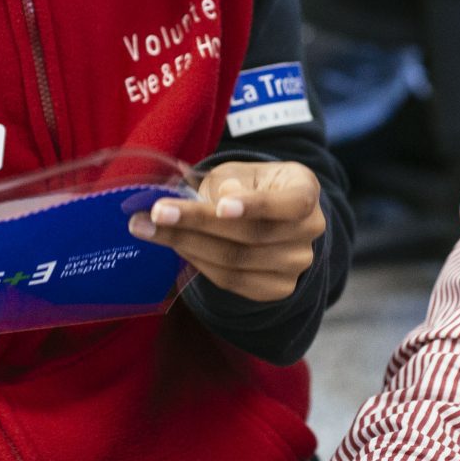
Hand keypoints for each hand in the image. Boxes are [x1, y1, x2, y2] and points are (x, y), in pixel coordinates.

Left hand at [128, 159, 324, 303]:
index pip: (288, 202)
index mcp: (305, 190)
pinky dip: (199, 263)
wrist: (265, 218)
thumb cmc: (248, 187)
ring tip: (149, 230)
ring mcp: (297, 263)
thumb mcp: (238, 172)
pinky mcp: (278, 288)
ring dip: (187, 245)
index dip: (255, 205)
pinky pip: (231, 281)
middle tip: (153, 214)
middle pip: (250, 234)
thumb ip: (224, 185)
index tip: (220, 206)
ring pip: (235, 260)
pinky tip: (176, 247)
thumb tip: (204, 202)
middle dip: (195, 223)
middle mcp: (310, 230)